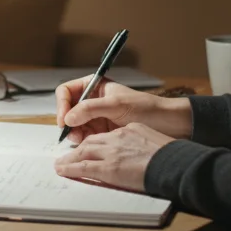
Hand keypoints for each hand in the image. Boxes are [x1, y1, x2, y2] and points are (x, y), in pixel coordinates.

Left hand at [53, 123, 177, 192]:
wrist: (176, 165)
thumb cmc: (173, 158)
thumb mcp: (157, 143)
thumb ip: (144, 146)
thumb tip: (144, 156)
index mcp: (131, 130)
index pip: (107, 136)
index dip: (96, 143)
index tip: (90, 149)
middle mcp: (118, 137)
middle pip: (92, 142)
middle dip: (79, 149)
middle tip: (68, 156)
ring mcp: (112, 152)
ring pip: (84, 152)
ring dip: (70, 158)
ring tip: (61, 164)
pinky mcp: (109, 167)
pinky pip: (83, 167)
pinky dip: (70, 168)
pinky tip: (61, 170)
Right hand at [55, 76, 193, 143]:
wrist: (168, 124)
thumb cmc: (146, 108)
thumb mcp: (116, 105)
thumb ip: (90, 109)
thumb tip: (68, 117)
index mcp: (95, 86)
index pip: (67, 91)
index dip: (62, 104)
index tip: (64, 119)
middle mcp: (93, 100)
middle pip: (68, 110)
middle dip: (68, 122)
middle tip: (73, 133)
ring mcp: (97, 117)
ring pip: (74, 125)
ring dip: (74, 133)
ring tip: (81, 139)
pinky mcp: (102, 132)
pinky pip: (85, 136)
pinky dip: (83, 140)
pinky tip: (88, 144)